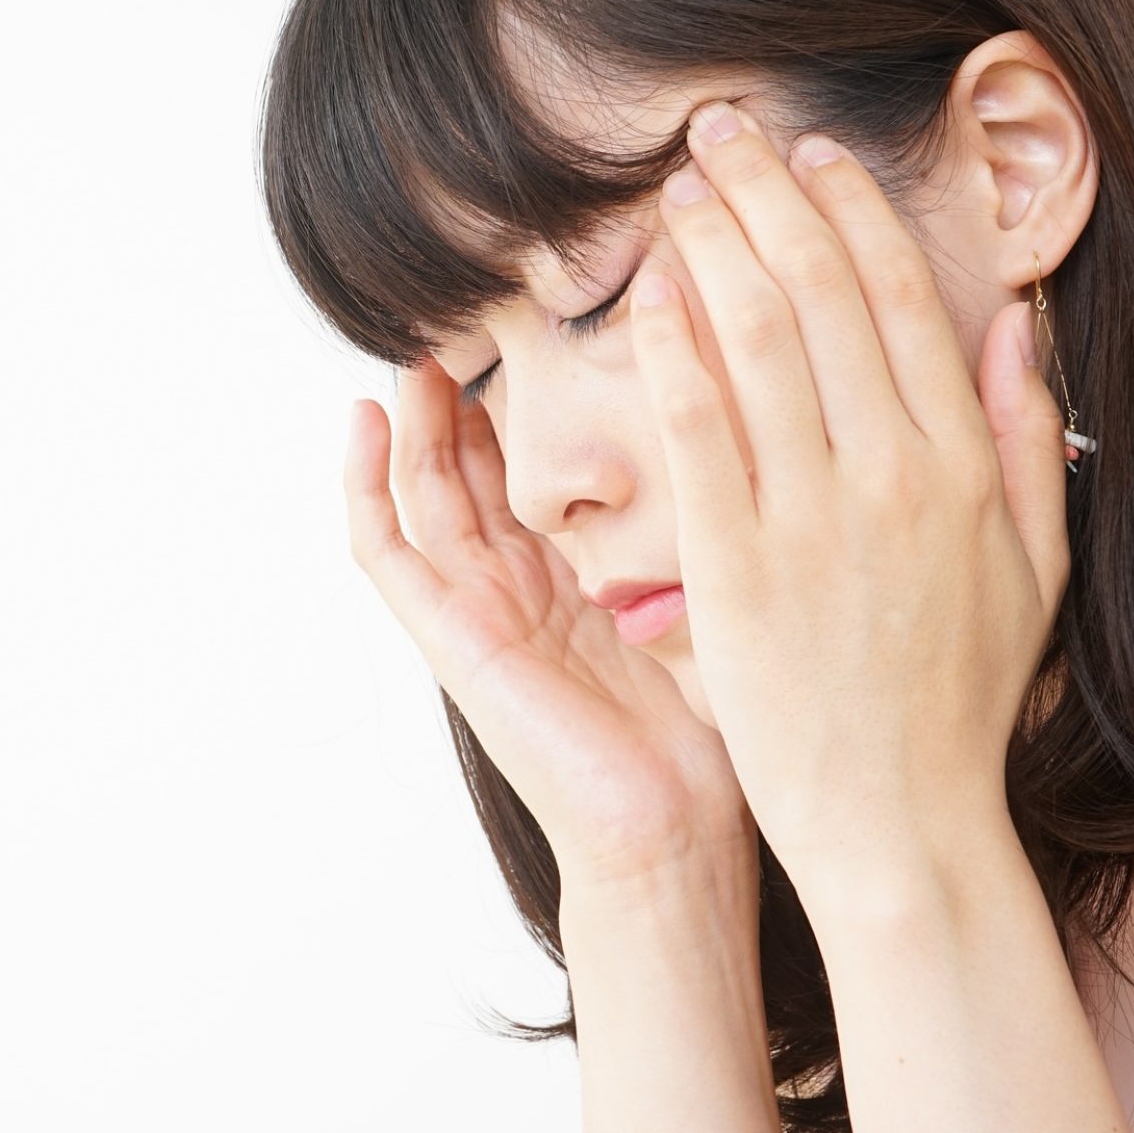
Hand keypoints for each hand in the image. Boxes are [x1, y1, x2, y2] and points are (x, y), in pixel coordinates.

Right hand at [342, 356, 753, 890]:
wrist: (678, 833)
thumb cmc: (717, 732)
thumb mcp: (719, 593)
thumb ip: (720, 514)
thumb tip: (767, 415)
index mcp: (576, 570)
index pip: (537, 456)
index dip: (534, 387)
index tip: (558, 308)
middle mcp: (517, 582)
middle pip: (471, 457)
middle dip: (468, 379)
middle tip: (478, 298)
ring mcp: (474, 608)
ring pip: (422, 485)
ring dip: (412, 412)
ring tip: (415, 335)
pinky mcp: (446, 637)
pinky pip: (385, 550)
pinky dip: (366, 484)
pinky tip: (367, 418)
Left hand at [632, 100, 1072, 892]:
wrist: (900, 820)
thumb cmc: (958, 698)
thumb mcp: (1035, 567)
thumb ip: (1028, 440)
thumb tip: (1022, 323)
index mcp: (962, 465)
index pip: (901, 302)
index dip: (852, 214)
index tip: (812, 154)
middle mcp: (891, 472)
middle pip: (819, 295)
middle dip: (767, 196)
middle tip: (720, 131)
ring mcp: (810, 515)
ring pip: (755, 338)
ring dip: (713, 243)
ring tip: (677, 184)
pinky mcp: (735, 562)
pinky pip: (698, 426)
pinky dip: (672, 346)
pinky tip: (649, 287)